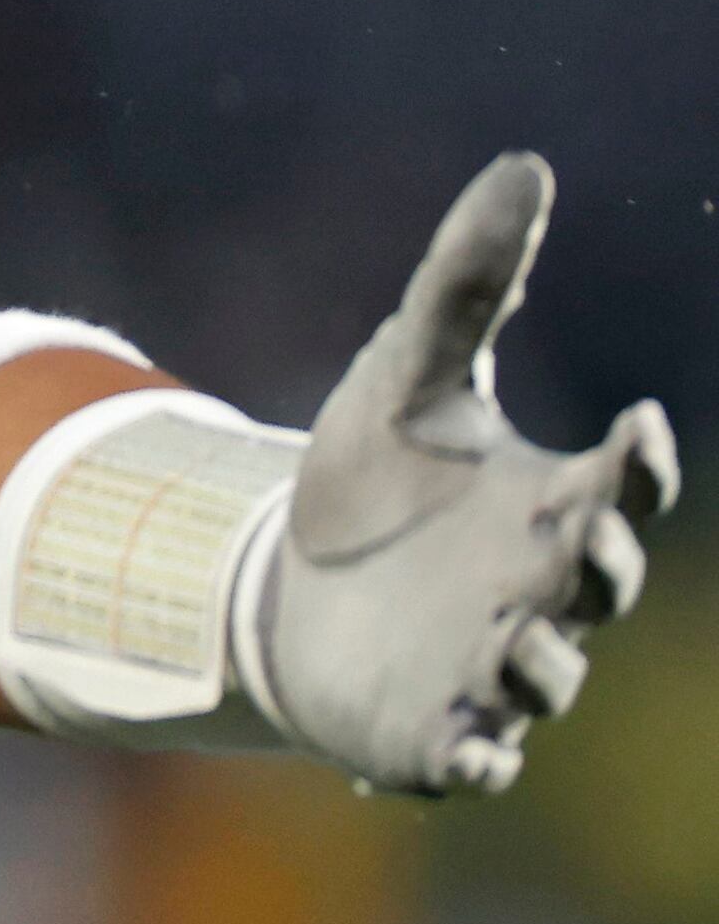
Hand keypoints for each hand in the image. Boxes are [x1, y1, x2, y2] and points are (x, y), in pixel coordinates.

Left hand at [257, 152, 679, 795]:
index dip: (638, 467)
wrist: (286, 577)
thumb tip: (524, 163)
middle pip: (596, 588)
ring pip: (544, 681)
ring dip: (541, 665)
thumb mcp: (409, 374)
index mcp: (548, 508)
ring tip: (517, 638)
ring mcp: (490, 671)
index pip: (619, 490)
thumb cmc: (375, 479)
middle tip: (584, 538)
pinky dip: (473, 760)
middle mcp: (538, 596)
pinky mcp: (431, 731)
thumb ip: (468, 284)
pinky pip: (472, 759)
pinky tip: (461, 756)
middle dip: (600, 567)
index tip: (637, 426)